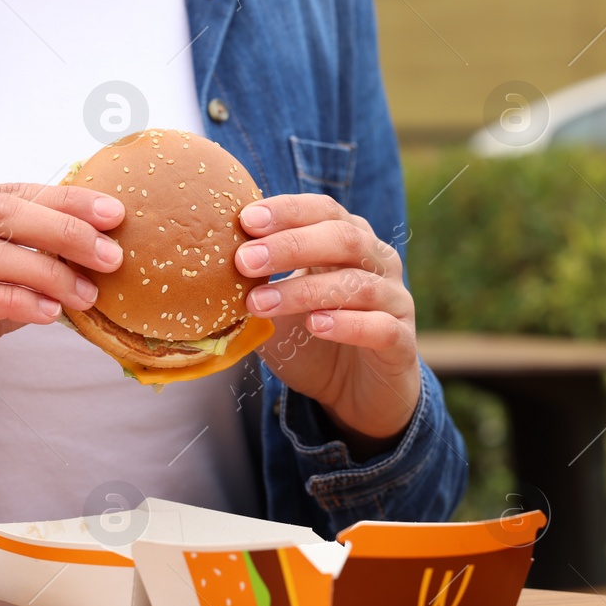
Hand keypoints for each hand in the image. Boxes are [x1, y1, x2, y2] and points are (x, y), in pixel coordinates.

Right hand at [0, 183, 124, 456]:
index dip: (65, 201)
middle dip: (65, 230)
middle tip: (112, 254)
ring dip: (46, 272)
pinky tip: (46, 315)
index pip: (9, 192)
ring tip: (87, 295)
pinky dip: (12, 301)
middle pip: (1, 212)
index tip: (116, 213)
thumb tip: (87, 270)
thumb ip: (16, 274)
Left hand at [235, 194, 420, 457]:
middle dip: (291, 245)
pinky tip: (315, 325)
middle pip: (344, 238)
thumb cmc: (312, 340)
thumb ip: (257, 282)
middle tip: (245, 260)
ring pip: (358, 284)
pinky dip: (347, 324)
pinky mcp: (401, 343)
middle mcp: (379, 263)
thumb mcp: (278, 305)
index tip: (246, 220)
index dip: (288, 211)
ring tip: (261, 303)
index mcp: (350, 242)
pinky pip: (381, 327)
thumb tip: (204, 261)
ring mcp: (395, 301)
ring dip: (305, 290)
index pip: (325, 210)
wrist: (355, 394)